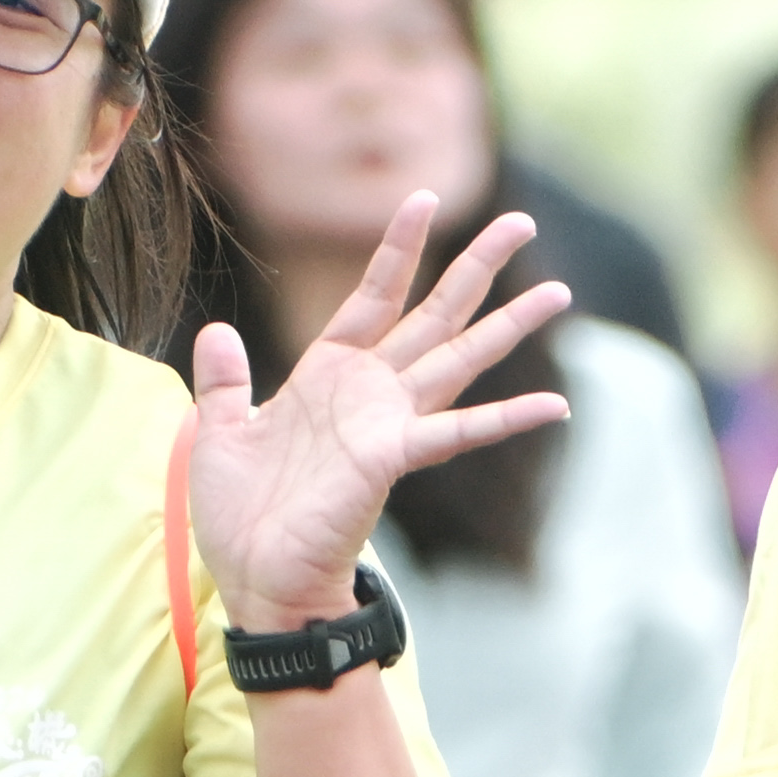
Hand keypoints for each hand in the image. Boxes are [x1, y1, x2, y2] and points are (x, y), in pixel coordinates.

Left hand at [184, 198, 568, 630]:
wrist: (257, 578)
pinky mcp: (392, 458)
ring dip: (509, 325)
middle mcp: (370, 392)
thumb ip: (225, 381)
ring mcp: (388, 423)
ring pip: (460, 358)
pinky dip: (508, 419)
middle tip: (524, 222)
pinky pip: (459, 432)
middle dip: (478, 267)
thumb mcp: (220, 431)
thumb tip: (218, 332)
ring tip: (559, 293)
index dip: (399, 249)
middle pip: (436, 314)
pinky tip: (556, 405)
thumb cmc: (241, 517)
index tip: (424, 198)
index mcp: (328, 375)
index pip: (375, 296)